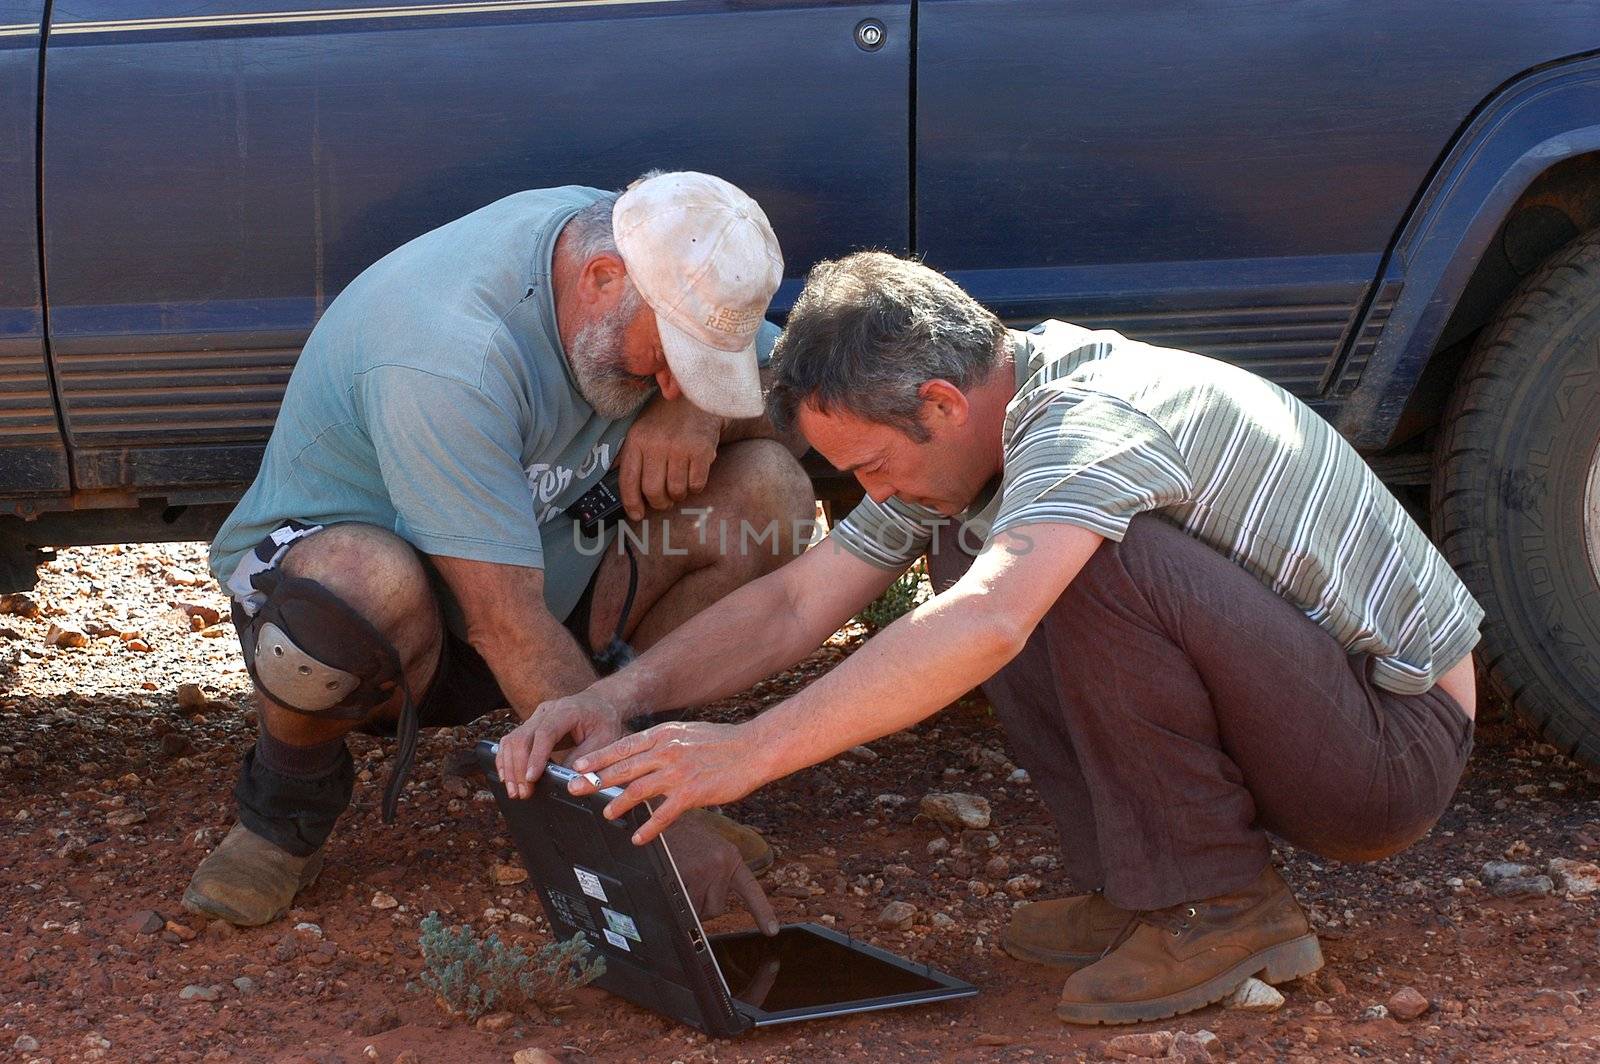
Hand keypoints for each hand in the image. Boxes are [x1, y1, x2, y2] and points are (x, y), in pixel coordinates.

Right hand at [495, 692, 624, 799]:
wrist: (600, 703)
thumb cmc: (604, 721)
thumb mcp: (605, 740)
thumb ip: (585, 759)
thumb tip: (567, 781)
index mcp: (567, 710)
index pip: (545, 733)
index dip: (536, 756)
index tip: (532, 778)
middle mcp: (547, 710)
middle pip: (523, 737)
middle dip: (519, 768)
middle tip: (523, 792)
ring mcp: (536, 716)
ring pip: (513, 739)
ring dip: (510, 767)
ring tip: (515, 791)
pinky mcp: (530, 724)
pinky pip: (511, 741)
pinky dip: (506, 759)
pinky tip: (507, 777)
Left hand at [569, 721, 764, 843]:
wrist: (753, 748)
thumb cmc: (723, 742)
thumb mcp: (687, 733)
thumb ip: (664, 743)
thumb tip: (642, 754)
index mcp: (664, 734)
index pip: (623, 746)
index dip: (598, 758)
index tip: (577, 766)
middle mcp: (667, 751)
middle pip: (623, 768)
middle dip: (595, 780)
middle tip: (574, 790)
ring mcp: (678, 772)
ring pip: (637, 789)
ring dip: (618, 804)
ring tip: (607, 814)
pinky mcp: (691, 792)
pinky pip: (663, 814)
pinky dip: (648, 828)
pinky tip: (638, 837)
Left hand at [617, 393, 723, 519]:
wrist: (698, 397)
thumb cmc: (666, 418)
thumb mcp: (641, 429)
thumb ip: (629, 455)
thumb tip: (615, 479)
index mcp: (637, 440)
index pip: (629, 480)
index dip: (632, 503)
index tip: (637, 515)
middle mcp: (656, 444)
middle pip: (653, 491)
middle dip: (660, 503)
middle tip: (664, 501)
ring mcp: (680, 447)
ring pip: (676, 491)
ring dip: (679, 495)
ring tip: (680, 486)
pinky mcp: (701, 450)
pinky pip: (696, 484)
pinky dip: (695, 487)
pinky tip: (693, 476)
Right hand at [662, 816, 778, 935]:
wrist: (663, 816)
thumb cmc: (683, 837)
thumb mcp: (708, 851)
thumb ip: (715, 875)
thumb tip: (707, 909)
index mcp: (731, 858)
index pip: (750, 890)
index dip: (762, 912)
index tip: (771, 930)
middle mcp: (722, 863)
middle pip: (716, 908)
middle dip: (702, 905)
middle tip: (690, 886)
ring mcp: (705, 868)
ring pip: (698, 909)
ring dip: (688, 903)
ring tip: (680, 881)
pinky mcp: (686, 871)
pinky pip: (682, 904)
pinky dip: (675, 901)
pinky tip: (672, 883)